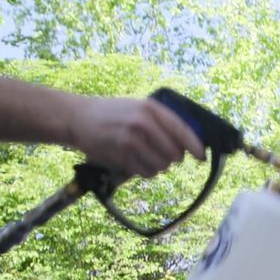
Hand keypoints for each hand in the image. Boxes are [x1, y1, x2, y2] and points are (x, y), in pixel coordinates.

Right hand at [66, 97, 204, 178]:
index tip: (201, 157)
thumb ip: (162, 122)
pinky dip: (146, 171)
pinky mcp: (120, 154)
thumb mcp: (139, 108)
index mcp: (151, 108)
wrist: (78, 117)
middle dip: (173, 158)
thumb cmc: (114, 113)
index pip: (181, 130)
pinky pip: (146, 172)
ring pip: (161, 165)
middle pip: (174, 153)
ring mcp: (130, 139)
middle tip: (164, 155)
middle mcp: (142, 122)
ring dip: (159, 166)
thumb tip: (189, 144)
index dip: (194, 146)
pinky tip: (138, 162)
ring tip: (147, 156)